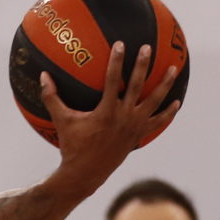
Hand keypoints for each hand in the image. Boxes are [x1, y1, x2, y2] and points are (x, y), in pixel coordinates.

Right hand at [40, 40, 186, 181]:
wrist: (86, 174)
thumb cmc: (72, 146)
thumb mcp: (61, 121)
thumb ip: (52, 97)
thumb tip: (42, 76)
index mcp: (106, 111)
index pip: (113, 79)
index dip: (117, 61)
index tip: (121, 44)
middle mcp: (124, 117)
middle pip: (137, 85)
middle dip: (143, 65)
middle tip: (147, 48)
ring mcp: (134, 127)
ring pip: (154, 101)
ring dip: (165, 84)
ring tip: (174, 69)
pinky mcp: (139, 136)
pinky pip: (157, 122)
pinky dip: (168, 113)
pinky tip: (176, 102)